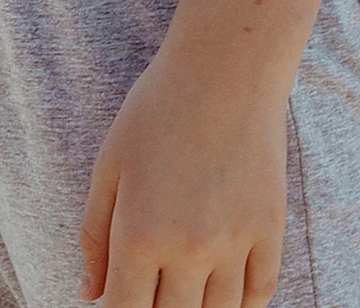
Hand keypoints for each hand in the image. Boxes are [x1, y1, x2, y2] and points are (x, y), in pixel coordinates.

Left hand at [79, 44, 287, 307]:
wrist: (224, 73)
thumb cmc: (155, 112)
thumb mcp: (109, 165)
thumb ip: (96, 235)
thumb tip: (89, 293)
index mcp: (139, 232)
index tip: (117, 299)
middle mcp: (189, 249)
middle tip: (151, 287)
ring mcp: (235, 245)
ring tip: (184, 287)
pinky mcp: (270, 234)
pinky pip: (260, 295)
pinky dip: (241, 303)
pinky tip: (222, 290)